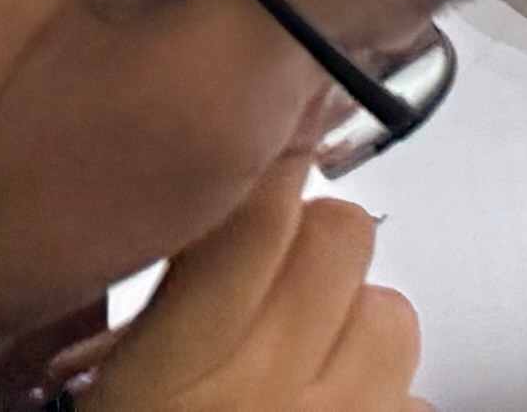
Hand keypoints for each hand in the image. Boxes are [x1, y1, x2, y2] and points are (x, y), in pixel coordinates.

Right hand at [75, 168, 419, 411]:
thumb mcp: (112, 393)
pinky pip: (415, 392)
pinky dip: (382, 396)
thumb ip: (152, 314)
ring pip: (390, 310)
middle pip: (341, 237)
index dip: (272, 162)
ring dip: (356, 323)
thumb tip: (194, 226)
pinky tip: (330, 410)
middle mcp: (262, 397)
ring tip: (305, 359)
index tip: (268, 141)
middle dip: (315, 241)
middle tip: (274, 277)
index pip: (254, 219)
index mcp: (171, 379)